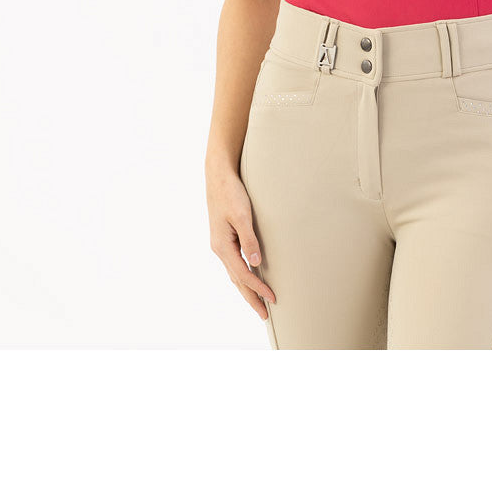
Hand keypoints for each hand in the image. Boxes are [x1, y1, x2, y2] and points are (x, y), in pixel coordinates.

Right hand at [207, 167, 275, 319]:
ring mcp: (221, 244)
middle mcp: (219, 248)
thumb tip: (256, 263)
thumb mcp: (241, 215)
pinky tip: (249, 278)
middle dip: (251, 298)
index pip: (243, 275)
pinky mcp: (224, 237)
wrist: (218, 175)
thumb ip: (249, 239)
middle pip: (236, 280)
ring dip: (246, 289)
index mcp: (222, 246)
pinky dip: (242, 276)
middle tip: (265, 315)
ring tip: (258, 303)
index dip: (258, 288)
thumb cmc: (231, 193)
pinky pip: (234, 263)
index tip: (273, 299)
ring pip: (234, 273)